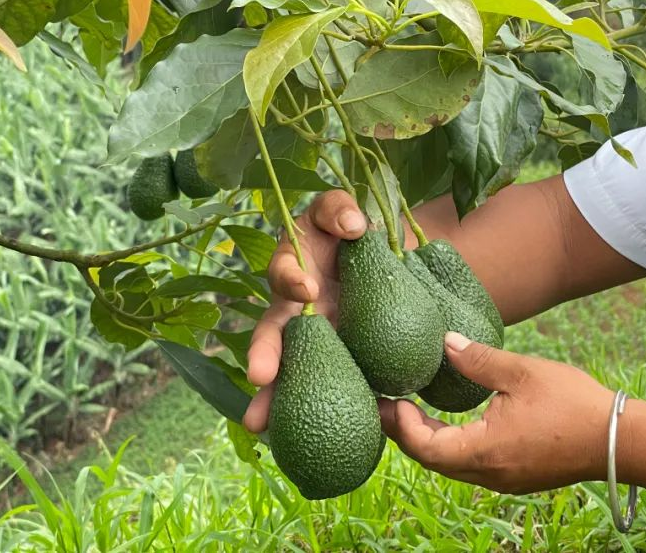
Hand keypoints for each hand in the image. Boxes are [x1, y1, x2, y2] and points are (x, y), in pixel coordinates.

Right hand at [242, 190, 367, 433]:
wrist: (385, 258)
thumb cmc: (356, 231)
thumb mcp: (345, 212)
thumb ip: (340, 209)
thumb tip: (355, 227)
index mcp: (295, 268)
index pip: (284, 272)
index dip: (291, 279)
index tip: (308, 289)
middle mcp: (295, 308)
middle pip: (273, 332)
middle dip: (264, 354)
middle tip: (260, 377)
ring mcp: (310, 337)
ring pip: (286, 368)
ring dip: (272, 395)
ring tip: (259, 424)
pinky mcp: (332, 358)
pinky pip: (321, 385)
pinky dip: (313, 407)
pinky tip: (313, 436)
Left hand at [379, 332, 614, 494]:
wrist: (618, 441)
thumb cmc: (572, 404)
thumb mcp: (522, 372)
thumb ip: (478, 359)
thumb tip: (444, 343)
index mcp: (483, 451)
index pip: (422, 447)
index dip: (399, 423)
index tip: (389, 396)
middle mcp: (487, 474)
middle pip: (431, 460)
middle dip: (406, 432)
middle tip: (388, 404)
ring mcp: (503, 480)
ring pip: (451, 465)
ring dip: (429, 440)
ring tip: (413, 410)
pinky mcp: (517, 477)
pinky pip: (471, 466)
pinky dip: (453, 445)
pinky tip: (453, 423)